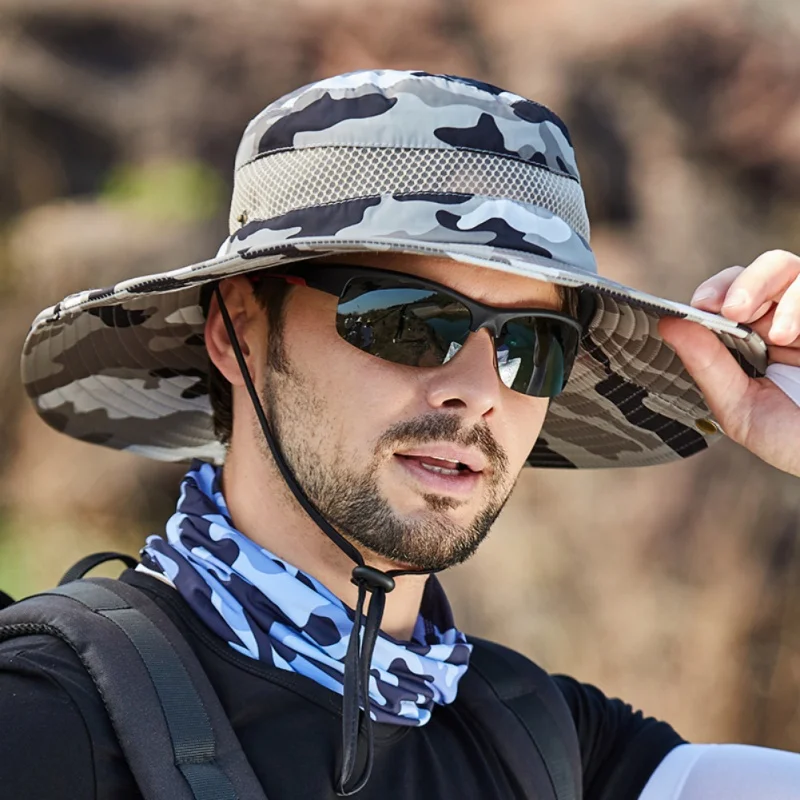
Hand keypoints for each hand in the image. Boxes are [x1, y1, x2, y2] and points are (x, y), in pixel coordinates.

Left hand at [659, 249, 799, 476]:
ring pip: (788, 267)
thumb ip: (707, 366)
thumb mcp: (741, 409)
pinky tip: (790, 335)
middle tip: (730, 310)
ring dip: (767, 289)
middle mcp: (786, 320)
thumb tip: (668, 324)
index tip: (698, 307)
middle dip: (739, 284)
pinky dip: (797, 303)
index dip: (712, 293)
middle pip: (758, 271)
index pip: (728, 296)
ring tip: (771, 332)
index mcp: (756, 340)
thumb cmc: (794, 441)